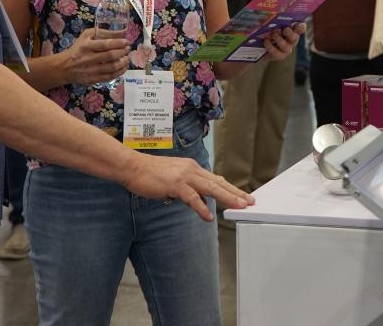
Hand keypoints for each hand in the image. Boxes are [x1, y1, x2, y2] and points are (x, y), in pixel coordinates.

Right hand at [62, 28, 129, 84]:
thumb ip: (102, 32)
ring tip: (127, 58)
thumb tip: (121, 32)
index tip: (126, 42)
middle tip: (128, 50)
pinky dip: (119, 72)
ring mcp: (91, 71)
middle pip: (110, 56)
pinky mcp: (93, 80)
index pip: (105, 44)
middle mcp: (88, 59)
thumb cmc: (78, 48)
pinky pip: (110, 76)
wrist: (64, 67)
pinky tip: (123, 67)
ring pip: (112, 67)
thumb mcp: (86, 36)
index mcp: (86, 46)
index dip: (118, 43)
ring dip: (123, 63)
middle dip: (122, 52)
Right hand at [122, 152, 254, 220]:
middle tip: (250, 201)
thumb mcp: (174, 178)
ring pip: (211, 188)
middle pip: (218, 182)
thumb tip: (201, 200)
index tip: (243, 195)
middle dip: (235, 193)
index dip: (231, 188)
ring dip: (227, 198)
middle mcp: (191, 169)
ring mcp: (184, 176)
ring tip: (239, 206)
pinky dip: (201, 208)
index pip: (216, 179)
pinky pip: (192, 197)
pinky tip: (208, 216)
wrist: (132, 166)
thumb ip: (189, 188)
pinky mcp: (175, 184)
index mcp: (192, 168)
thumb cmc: (150, 174)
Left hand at [261, 22, 305, 60]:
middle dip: (290, 33)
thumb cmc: (265, 30)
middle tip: (284, 29)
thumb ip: (270, 18)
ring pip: (286, 46)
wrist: (258, 46)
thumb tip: (269, 14)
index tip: (300, 24)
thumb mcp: (268, 22)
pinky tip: (266, 41)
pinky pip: (277, 53)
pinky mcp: (278, 56)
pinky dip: (271, 46)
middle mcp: (290, 40)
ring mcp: (285, 49)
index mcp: (291, 30)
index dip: (301, 26)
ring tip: (273, 34)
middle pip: (294, 37)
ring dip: (279, 39)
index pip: (300, 28)